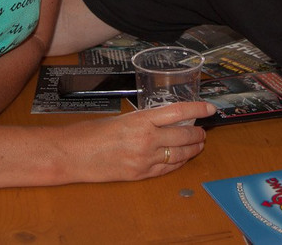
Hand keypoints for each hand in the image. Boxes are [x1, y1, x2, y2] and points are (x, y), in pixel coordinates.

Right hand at [64, 101, 214, 181]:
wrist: (71, 155)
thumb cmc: (90, 133)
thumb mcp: (121, 118)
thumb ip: (144, 121)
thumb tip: (165, 121)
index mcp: (140, 120)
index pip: (178, 112)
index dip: (198, 108)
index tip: (210, 107)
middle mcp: (146, 140)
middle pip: (185, 135)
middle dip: (198, 133)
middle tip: (203, 130)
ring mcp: (144, 160)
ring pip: (180, 154)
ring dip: (192, 149)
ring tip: (197, 144)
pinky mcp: (140, 175)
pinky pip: (167, 169)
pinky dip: (178, 163)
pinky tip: (182, 158)